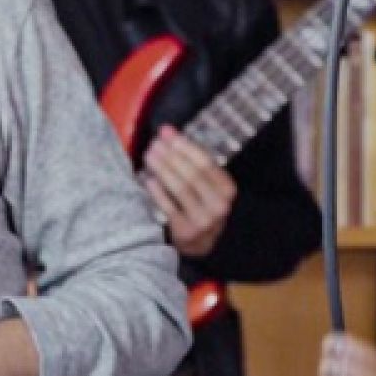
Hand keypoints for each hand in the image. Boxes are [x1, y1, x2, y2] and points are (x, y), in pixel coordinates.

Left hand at [140, 125, 236, 257]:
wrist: (200, 243)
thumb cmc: (201, 205)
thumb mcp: (206, 185)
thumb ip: (191, 160)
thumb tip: (168, 132)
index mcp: (227, 188)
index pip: (205, 162)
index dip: (185, 146)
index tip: (168, 134)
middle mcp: (219, 204)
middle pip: (192, 174)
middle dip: (171, 156)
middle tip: (154, 144)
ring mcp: (204, 219)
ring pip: (181, 188)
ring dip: (163, 169)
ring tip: (149, 156)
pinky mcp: (186, 231)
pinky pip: (169, 207)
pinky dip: (158, 192)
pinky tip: (149, 179)